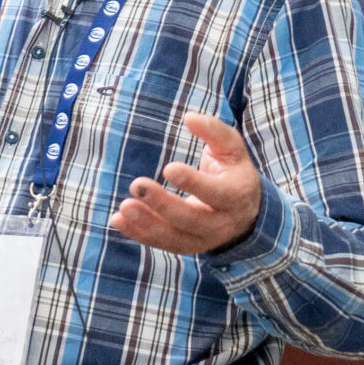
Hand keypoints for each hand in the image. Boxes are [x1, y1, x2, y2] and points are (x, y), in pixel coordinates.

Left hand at [113, 113, 262, 255]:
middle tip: (136, 184)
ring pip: (174, 237)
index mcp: (236, 195)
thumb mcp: (232, 148)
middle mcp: (222, 223)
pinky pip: (162, 243)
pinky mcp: (188, 246)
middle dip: (162, 204)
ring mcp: (205, 239)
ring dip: (147, 224)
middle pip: (191, 219)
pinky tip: (118, 220)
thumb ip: (214, 131)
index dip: (193, 183)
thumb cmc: (233, 171)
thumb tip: (189, 117)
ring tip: (124, 207)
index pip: (215, 193)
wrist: (245, 211)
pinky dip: (139, 234)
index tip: (168, 168)